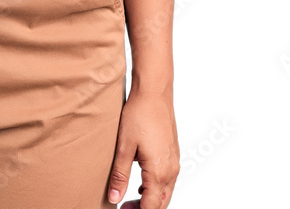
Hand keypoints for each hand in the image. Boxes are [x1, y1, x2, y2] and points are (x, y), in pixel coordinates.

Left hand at [107, 89, 179, 207]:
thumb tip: (115, 198)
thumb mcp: (124, 146)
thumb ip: (120, 175)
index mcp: (159, 172)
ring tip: (131, 198)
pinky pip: (168, 180)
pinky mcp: (173, 154)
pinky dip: (156, 188)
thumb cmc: (139, 115)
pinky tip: (142, 183)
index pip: (151, 206)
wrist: (154, 92)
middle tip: (125, 208)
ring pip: (166, 192)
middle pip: (161, 203)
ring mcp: (174, 162)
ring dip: (151, 200)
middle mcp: (171, 170)